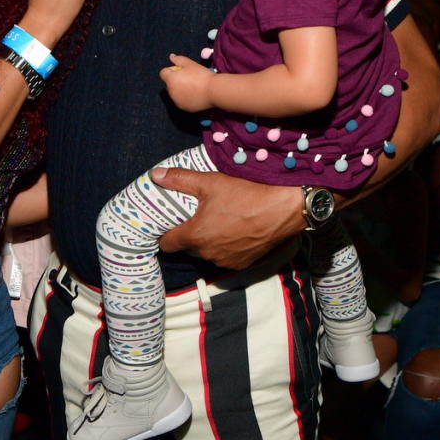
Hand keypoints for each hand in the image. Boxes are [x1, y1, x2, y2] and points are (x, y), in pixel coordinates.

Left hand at [154, 167, 304, 268]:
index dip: (165, 233)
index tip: (169, 224)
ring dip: (208, 243)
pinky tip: (234, 231)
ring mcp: (225, 261)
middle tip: (195, 217)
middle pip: (187, 249)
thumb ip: (180, 180)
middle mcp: (207, 254)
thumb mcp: (210, 182)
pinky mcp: (242, 264)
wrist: (284, 208)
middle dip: (188, 236)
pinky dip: (226, 248)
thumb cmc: (246, 194)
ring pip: (206, 254)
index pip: (167, 244)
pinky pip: (225, 257)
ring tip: (217, 223)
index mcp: (194, 236)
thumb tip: (155, 175)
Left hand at [160, 53, 215, 111]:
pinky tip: (195, 94)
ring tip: (194, 87)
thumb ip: (178, 59)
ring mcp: (176, 101)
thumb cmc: (202, 75)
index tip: (183, 70)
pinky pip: (181, 101)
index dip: (172, 70)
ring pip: (175, 93)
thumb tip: (171, 57)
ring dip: (180, 89)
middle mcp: (171, 92)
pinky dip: (185, 97)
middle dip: (175, 80)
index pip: (163, 73)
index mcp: (170, 80)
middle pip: (169, 84)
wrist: (214, 91)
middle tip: (190, 78)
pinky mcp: (183, 108)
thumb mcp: (189, 63)